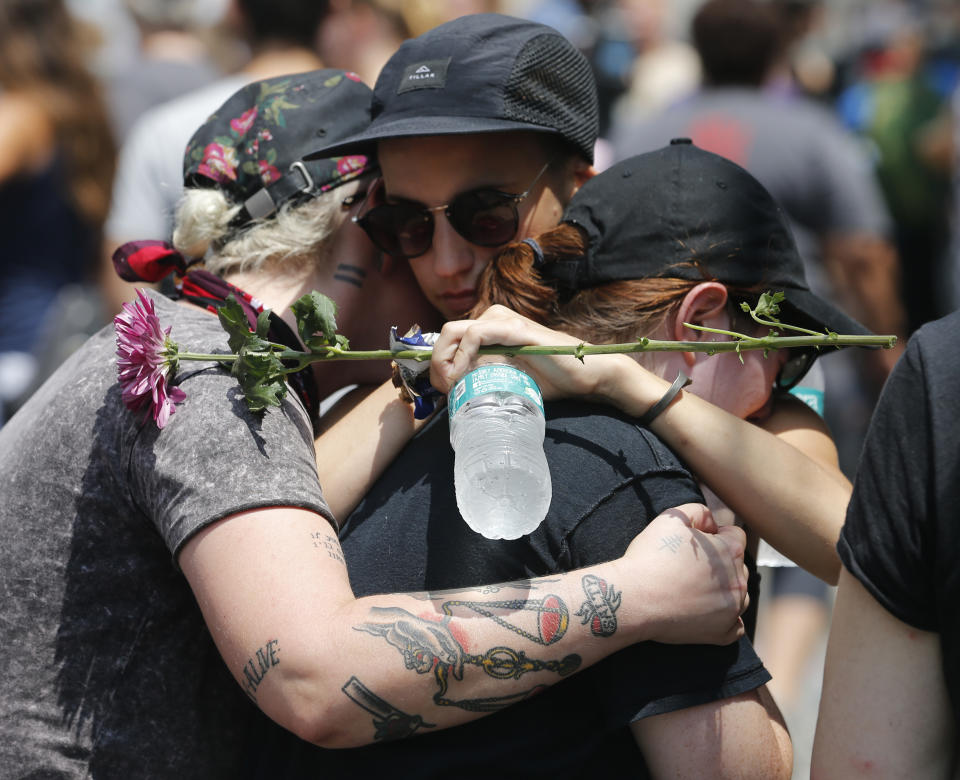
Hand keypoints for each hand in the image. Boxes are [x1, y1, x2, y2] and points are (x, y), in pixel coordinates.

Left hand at [429, 305, 634, 401]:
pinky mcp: (515, 329)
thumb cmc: (550, 378)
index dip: (437, 363)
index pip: (450, 338)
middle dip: (436, 363)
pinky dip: (462, 355)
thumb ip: (483, 375)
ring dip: (445, 361)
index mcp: (490, 328)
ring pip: (454, 331)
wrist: (586, 375)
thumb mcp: (506, 377)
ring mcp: (504, 321)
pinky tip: (462, 375)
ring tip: (453, 386)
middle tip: (444, 390)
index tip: (442, 390)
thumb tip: (452, 389)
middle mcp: (493, 318)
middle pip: (446, 334)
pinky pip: (476, 334)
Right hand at [620, 503, 747, 645]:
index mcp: (730, 551)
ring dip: (724, 590)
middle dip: (719, 563)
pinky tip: (706, 612)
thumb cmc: (651, 557)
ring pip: (738, 595)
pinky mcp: (721, 633)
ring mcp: (731, 610)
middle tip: (688, 566)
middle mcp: (738, 581)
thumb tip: (712, 524)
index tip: (694, 544)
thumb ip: (700, 512)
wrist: (634, 598)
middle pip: (737, 566)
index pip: (736, 536)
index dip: (716, 535)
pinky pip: (734, 626)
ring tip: (694, 589)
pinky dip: (725, 619)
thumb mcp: (673, 518)